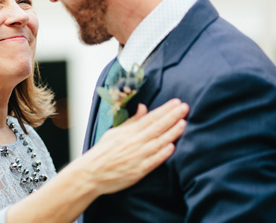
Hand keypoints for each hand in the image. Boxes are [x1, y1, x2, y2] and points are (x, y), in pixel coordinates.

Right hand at [72, 99, 188, 195]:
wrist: (91, 174)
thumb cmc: (103, 153)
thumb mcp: (115, 132)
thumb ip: (132, 121)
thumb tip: (144, 107)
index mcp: (129, 132)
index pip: (150, 118)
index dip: (165, 110)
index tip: (176, 102)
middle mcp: (134, 143)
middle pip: (157, 127)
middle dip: (172, 116)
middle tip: (185, 107)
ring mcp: (137, 157)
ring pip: (158, 142)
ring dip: (172, 132)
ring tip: (184, 123)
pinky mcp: (138, 171)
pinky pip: (153, 161)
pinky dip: (163, 153)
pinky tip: (172, 146)